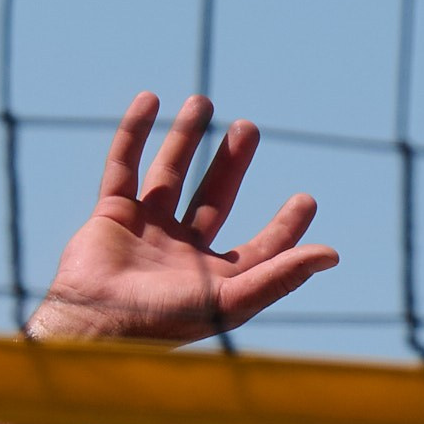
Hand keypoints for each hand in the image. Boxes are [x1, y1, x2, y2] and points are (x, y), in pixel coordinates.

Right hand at [27, 92, 337, 345]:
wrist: (91, 324)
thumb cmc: (162, 321)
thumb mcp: (229, 301)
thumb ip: (279, 277)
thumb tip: (332, 254)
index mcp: (213, 281)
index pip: (258, 249)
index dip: (285, 227)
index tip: (305, 199)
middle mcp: (181, 255)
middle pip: (214, 198)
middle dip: (231, 163)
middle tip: (249, 129)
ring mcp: (144, 233)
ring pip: (169, 175)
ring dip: (184, 138)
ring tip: (203, 100)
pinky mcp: (110, 216)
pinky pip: (123, 166)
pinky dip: (134, 133)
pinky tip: (149, 100)